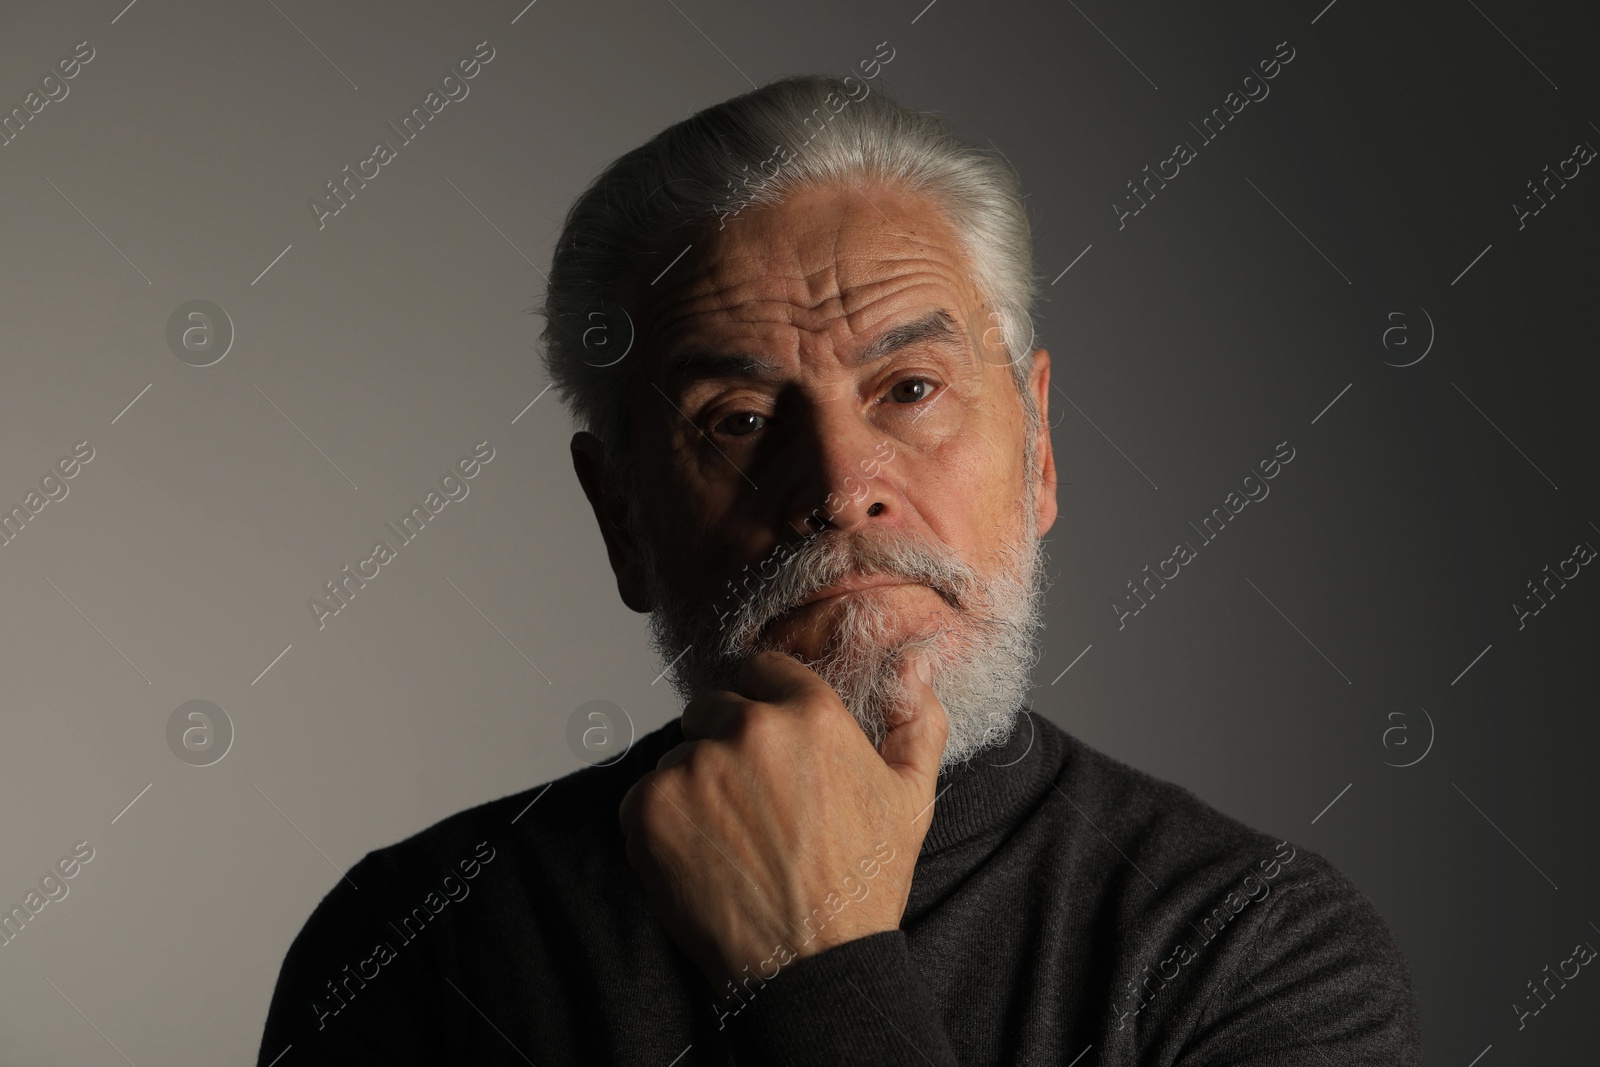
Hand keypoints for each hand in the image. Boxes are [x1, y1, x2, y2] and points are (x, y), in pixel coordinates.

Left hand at [618, 649, 947, 994]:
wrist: (813, 965)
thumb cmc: (864, 884)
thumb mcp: (913, 797)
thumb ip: (917, 719)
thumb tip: (911, 665)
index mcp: (809, 713)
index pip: (761, 669)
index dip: (765, 704)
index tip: (771, 745)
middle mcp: (747, 728)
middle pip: (713, 708)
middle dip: (727, 743)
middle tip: (754, 805)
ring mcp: (693, 767)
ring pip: (680, 755)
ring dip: (695, 786)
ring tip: (733, 840)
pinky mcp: (650, 808)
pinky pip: (643, 796)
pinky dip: (663, 823)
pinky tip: (703, 858)